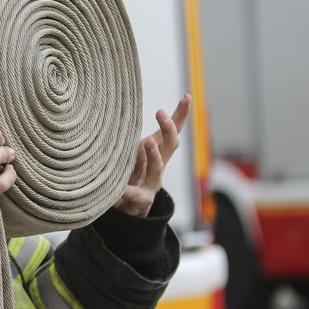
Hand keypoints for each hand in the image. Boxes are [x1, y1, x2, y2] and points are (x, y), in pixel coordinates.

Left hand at [114, 94, 191, 216]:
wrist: (130, 211)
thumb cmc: (130, 176)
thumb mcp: (134, 156)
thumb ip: (137, 141)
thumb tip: (133, 119)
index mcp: (157, 154)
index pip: (171, 133)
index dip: (180, 116)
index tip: (187, 97)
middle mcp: (158, 168)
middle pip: (170, 146)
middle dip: (169, 129)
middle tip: (161, 112)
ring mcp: (151, 184)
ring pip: (157, 169)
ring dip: (153, 155)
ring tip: (146, 142)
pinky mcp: (140, 201)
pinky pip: (134, 195)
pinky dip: (127, 191)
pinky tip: (121, 189)